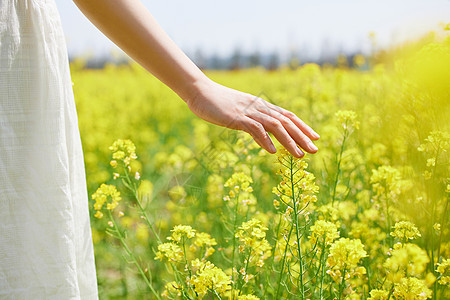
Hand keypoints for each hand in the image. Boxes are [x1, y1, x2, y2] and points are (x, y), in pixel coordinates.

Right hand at [184, 79, 319, 157]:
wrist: (200, 91)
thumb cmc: (217, 103)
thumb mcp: (239, 113)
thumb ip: (252, 122)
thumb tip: (263, 134)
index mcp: (260, 106)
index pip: (287, 116)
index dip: (303, 127)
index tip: (315, 137)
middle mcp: (259, 107)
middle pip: (286, 122)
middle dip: (302, 136)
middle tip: (315, 149)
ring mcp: (248, 112)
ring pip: (274, 126)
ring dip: (289, 141)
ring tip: (299, 155)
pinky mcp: (236, 118)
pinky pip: (254, 128)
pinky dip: (265, 139)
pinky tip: (273, 151)